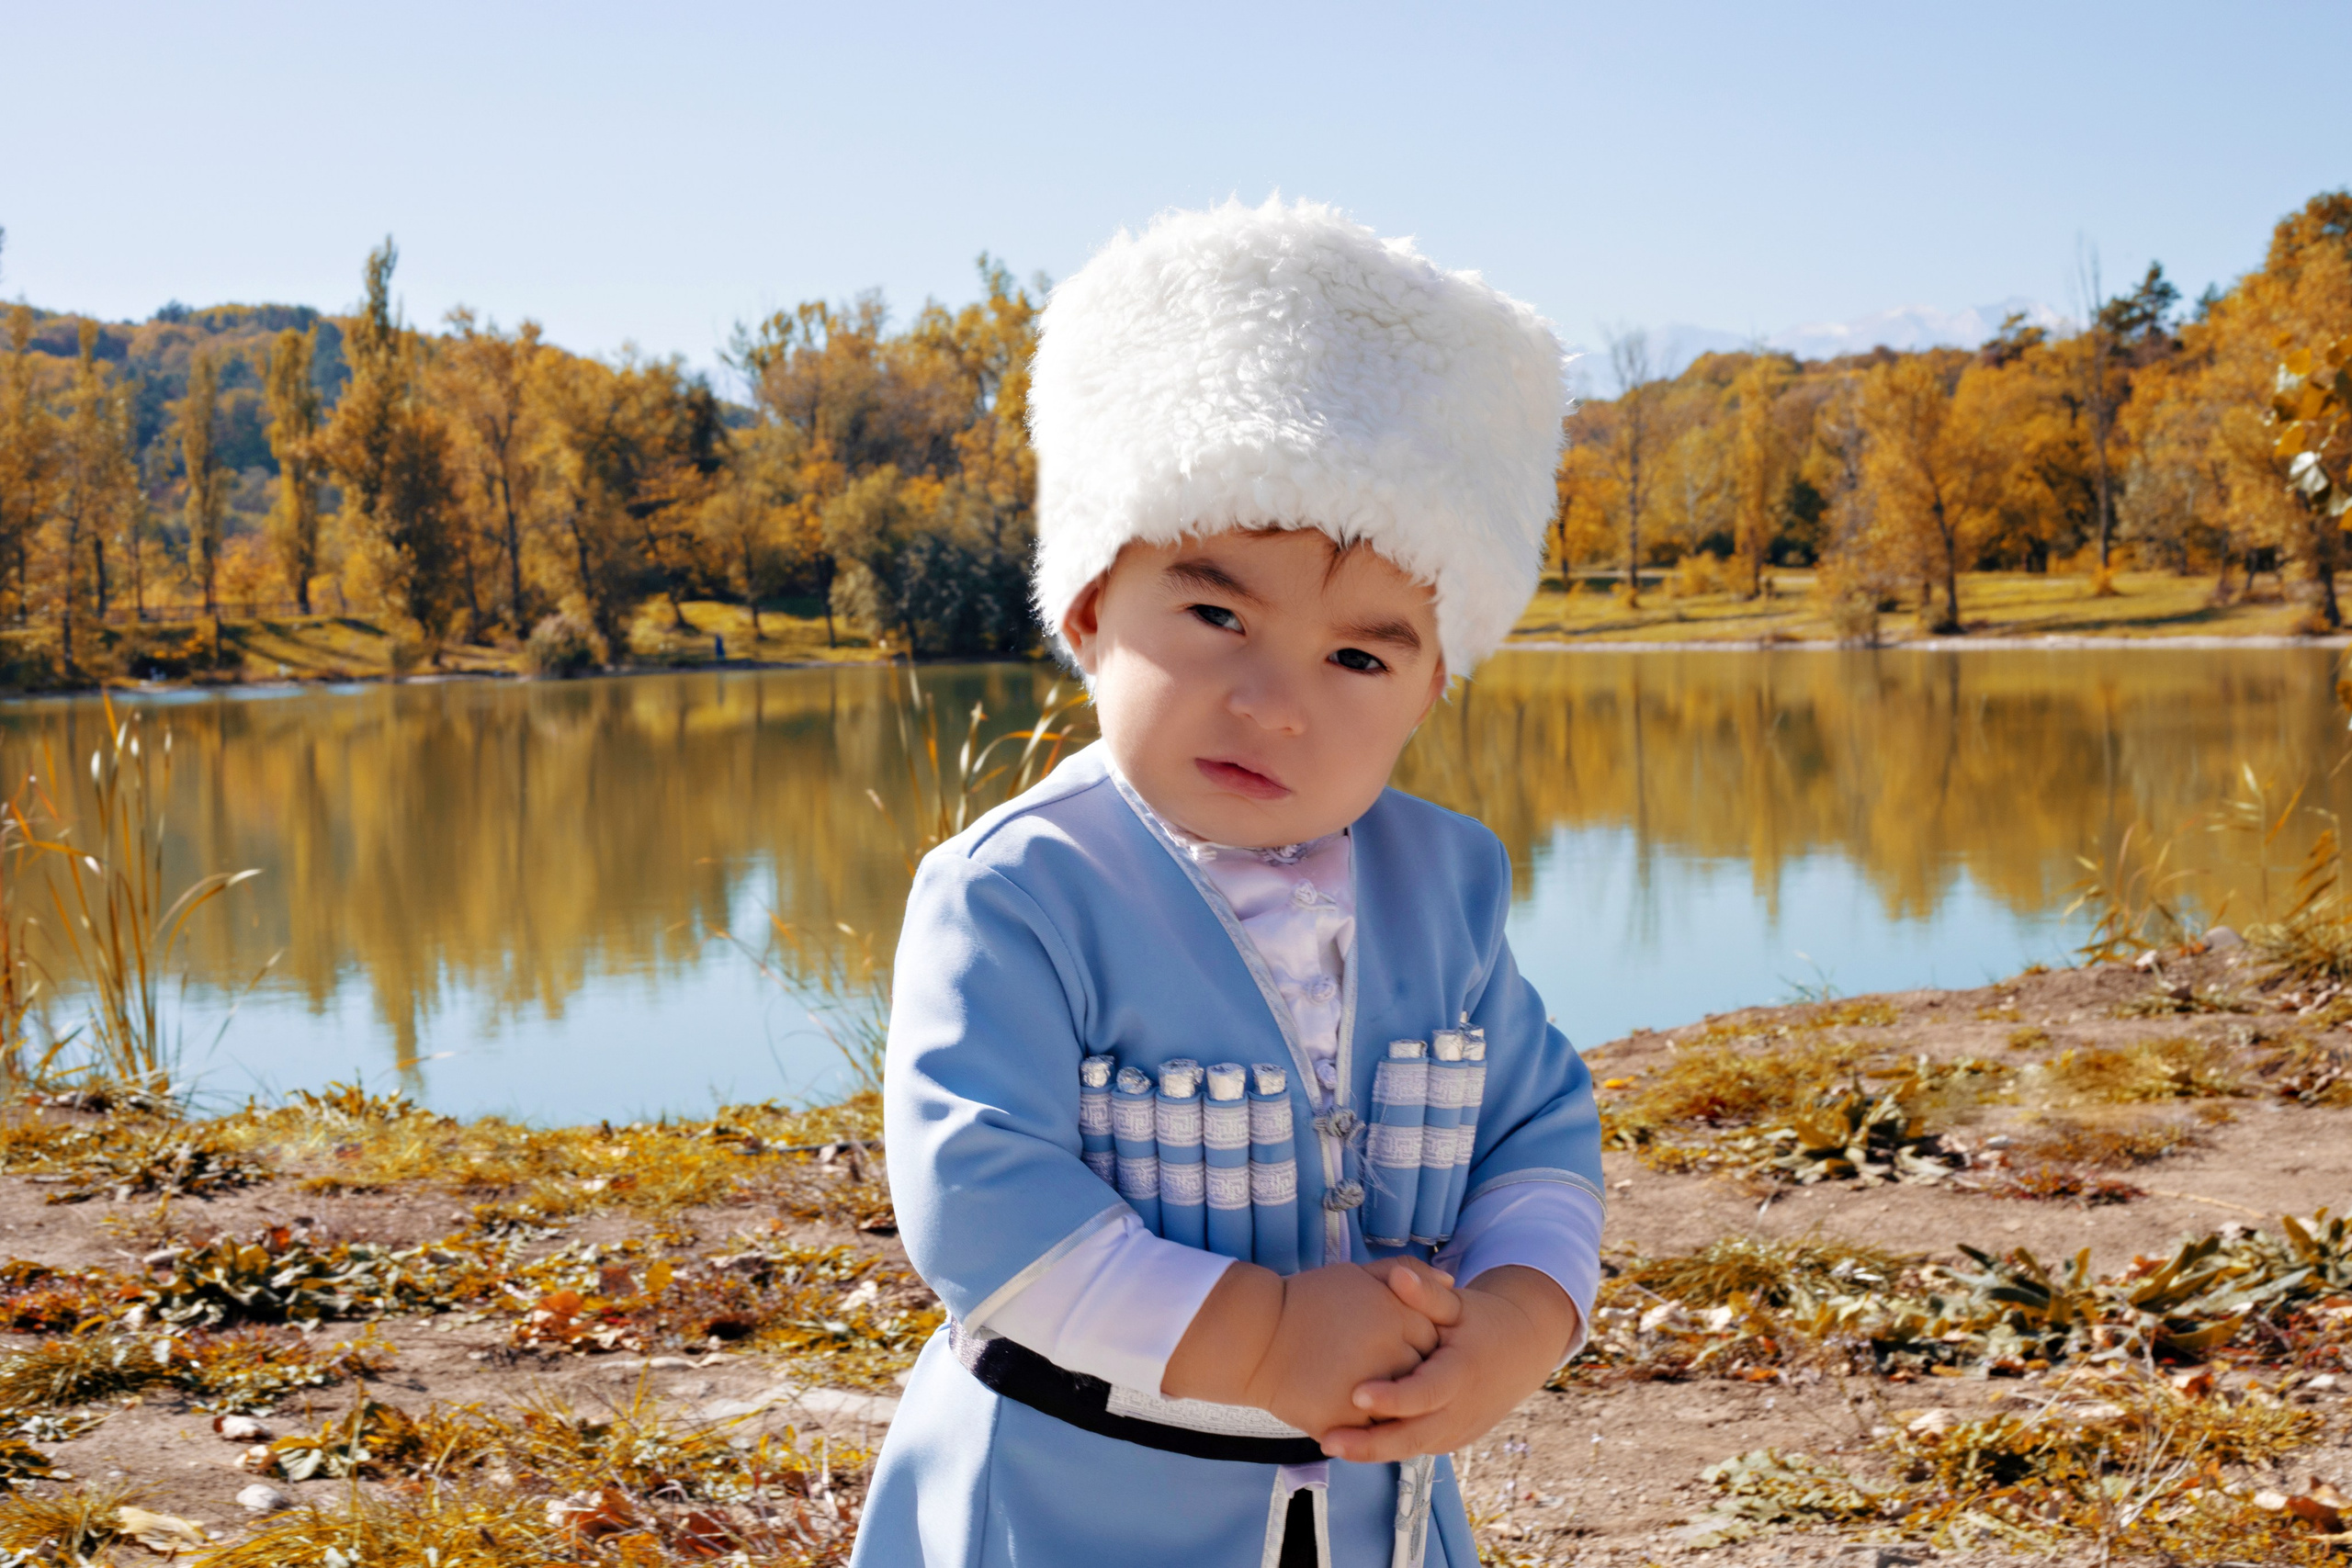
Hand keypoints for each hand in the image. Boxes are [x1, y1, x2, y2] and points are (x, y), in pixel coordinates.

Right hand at [1162, 1261, 1444, 1435]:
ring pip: (1404, 1409)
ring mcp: (1372, 1394)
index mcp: (1397, 1317)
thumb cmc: (1305, 1302)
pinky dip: (1371, 1427)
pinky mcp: (1348, 1424)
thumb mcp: (1356, 1273)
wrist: (1255, 1339)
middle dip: (1409, 1372)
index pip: (1435, 1337)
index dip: (1413, 1338)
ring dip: (1395, 1403)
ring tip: (1364, 1386)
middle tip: (1374, 1364)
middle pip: (1423, 1374)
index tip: (1388, 1337)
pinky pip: (1376, 1434)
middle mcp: (1392, 1355)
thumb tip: (1452, 1281)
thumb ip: (1407, 1273)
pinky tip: (1351, 1407)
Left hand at [1318, 1265, 1578, 1461]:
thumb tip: (1397, 1275)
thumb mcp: (1457, 1304)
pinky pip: (1416, 1445)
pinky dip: (1386, 1446)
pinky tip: (1351, 1441)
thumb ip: (1426, 1294)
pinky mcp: (1451, 1438)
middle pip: (1414, 1437)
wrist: (1520, 1353)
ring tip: (1329, 1441)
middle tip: (1328, 1440)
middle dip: (1371, 1444)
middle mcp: (1461, 1409)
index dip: (1393, 1398)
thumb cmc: (1481, 1322)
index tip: (1356, 1394)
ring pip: (1411, 1447)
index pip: (1425, 1393)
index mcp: (1462, 1373)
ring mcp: (1457, 1429)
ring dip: (1373, 1450)